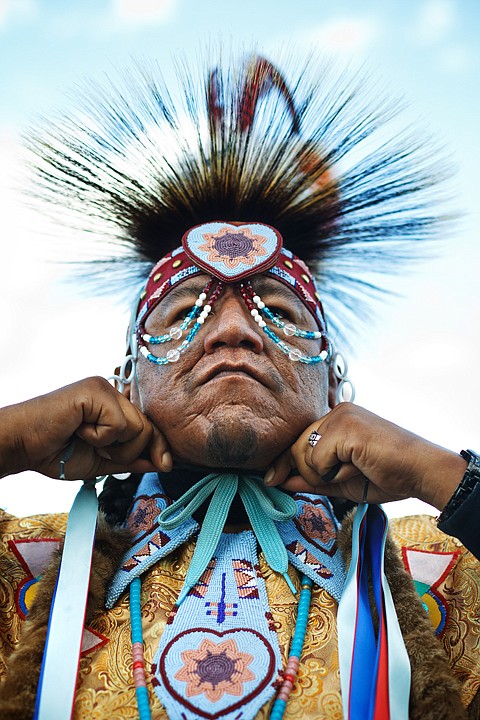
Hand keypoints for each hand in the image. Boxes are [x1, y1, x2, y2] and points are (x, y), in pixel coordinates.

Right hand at [0, 377, 171, 479]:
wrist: (25, 447)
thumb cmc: (57, 452)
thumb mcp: (103, 460)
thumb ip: (132, 459)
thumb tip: (162, 464)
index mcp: (115, 405)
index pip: (149, 424)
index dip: (158, 446)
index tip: (165, 465)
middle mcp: (113, 392)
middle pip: (148, 428)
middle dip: (130, 451)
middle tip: (99, 449)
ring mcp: (104, 388)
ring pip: (137, 427)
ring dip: (113, 445)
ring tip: (87, 439)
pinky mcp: (95, 390)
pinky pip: (119, 423)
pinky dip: (100, 436)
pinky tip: (80, 430)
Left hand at [265, 403, 465, 509]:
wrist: (420, 471)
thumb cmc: (387, 475)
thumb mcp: (341, 480)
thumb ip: (311, 479)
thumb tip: (280, 482)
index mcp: (338, 420)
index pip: (300, 440)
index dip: (285, 462)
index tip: (271, 479)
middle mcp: (336, 413)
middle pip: (297, 448)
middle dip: (305, 473)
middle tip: (342, 476)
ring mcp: (339, 417)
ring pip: (305, 456)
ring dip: (327, 474)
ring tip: (358, 468)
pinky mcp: (343, 427)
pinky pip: (317, 459)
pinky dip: (334, 472)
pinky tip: (358, 466)